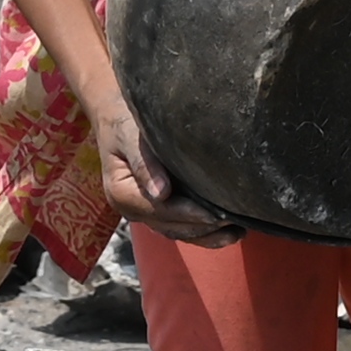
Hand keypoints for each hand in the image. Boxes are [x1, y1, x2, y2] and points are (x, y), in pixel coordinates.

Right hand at [88, 97, 240, 246]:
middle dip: (203, 228)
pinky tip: (228, 229)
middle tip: (235, 224)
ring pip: (178, 231)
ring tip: (237, 232)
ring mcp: (145, 212)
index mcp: (122, 194)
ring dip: (207, 236)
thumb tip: (161, 194)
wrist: (113, 115)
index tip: (216, 215)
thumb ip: (144, 163)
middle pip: (171, 226)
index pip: (160, 211)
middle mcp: (132, 209)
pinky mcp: (158, 209)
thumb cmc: (123, 121)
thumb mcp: (128, 135)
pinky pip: (180, 225)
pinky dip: (204, 231)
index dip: (189, 215)